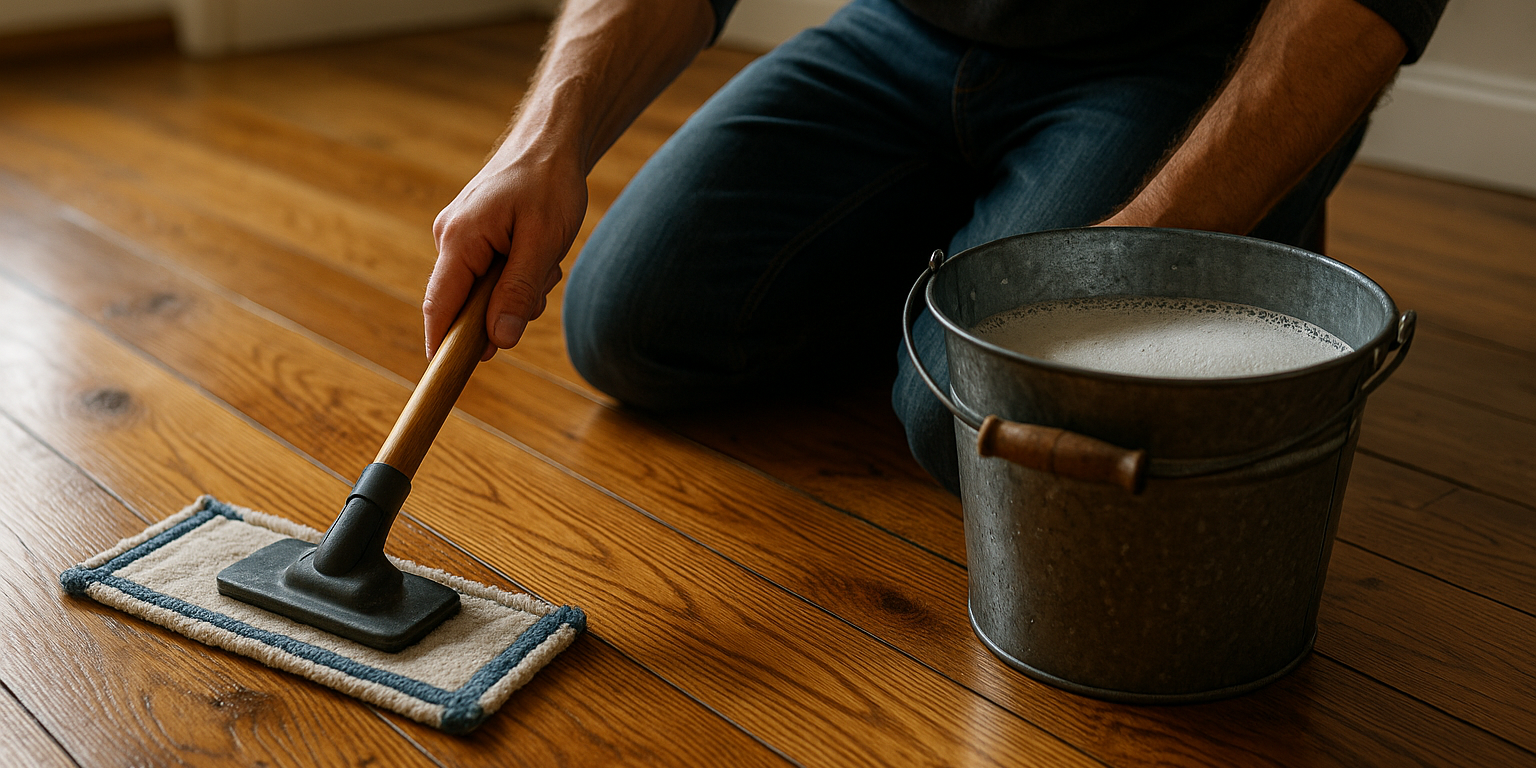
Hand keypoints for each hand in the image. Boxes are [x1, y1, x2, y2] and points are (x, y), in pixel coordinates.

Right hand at [426, 144, 587, 360]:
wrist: (551, 141)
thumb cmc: (549, 183)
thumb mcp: (543, 241)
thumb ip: (518, 291)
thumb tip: (497, 341)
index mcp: (459, 238)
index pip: (440, 306)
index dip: (443, 344)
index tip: (448, 376)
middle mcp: (451, 238)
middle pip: (466, 304)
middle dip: (505, 307)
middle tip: (542, 280)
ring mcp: (461, 237)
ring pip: (486, 291)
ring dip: (520, 288)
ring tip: (545, 254)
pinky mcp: (475, 237)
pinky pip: (493, 274)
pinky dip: (519, 273)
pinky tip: (538, 249)